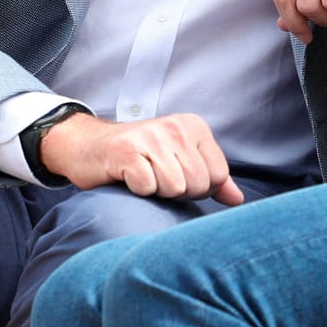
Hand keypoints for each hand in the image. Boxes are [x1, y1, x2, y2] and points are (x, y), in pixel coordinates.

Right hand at [37, 111, 244, 205]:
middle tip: (157, 178)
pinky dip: (138, 191)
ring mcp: (151, 138)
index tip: (178, 178)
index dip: (200, 188)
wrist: (89, 146)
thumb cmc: (139, 158)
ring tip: (144, 176)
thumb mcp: (180, 161)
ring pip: (175, 188)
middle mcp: (175, 127)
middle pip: (198, 184)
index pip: (218, 175)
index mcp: (194, 127)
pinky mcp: (127, 152)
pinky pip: (148, 188)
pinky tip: (129, 178)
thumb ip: (212, 179)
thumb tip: (238, 199)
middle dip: (178, 192)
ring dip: (157, 192)